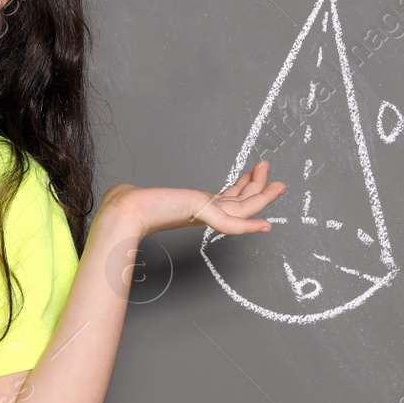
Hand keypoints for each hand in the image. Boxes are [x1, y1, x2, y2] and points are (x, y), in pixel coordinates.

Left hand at [97, 160, 285, 240]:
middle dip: (260, 191)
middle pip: (240, 204)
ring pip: (241, 209)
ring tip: (278, 183)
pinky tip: (263, 224)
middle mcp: (202, 211)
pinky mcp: (199, 212)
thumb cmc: (131, 204)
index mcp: (194, 207)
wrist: (124, 210)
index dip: (242, 190)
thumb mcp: (150, 197)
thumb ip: (148, 198)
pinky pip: (230, 222)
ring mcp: (202, 213)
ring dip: (262, 197)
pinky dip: (247, 226)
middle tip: (279, 181)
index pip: (226, 200)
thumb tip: (125, 192)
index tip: (252, 176)